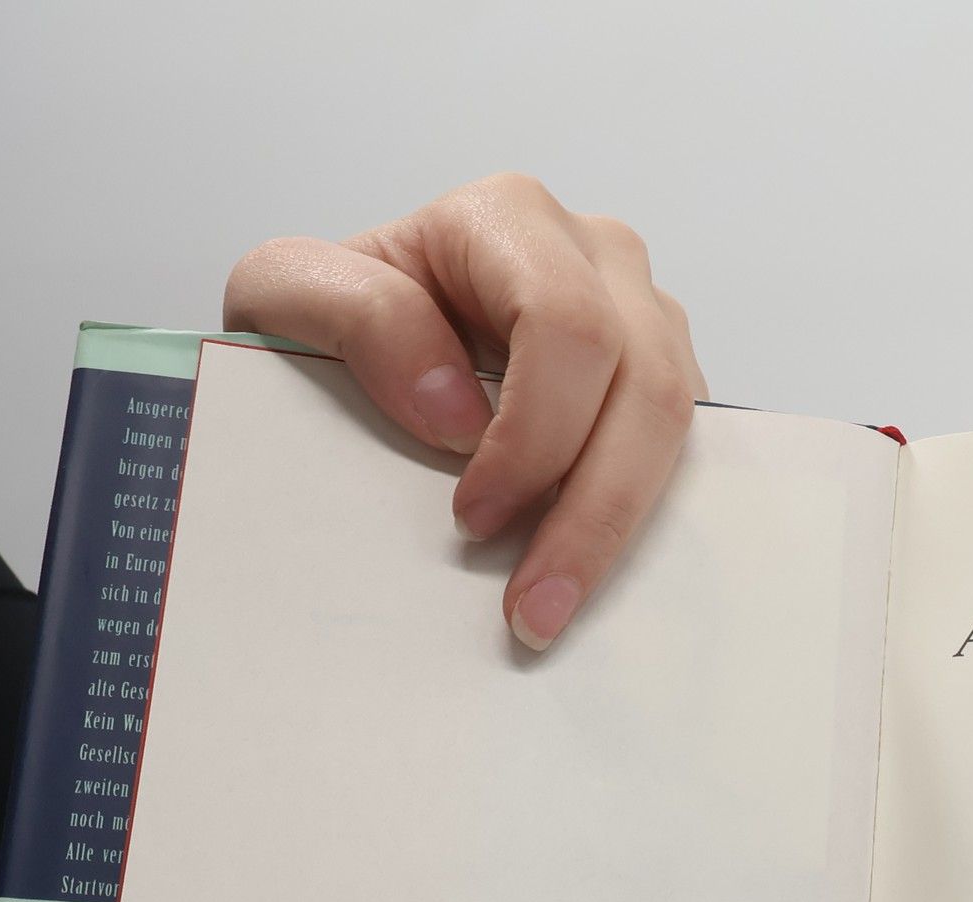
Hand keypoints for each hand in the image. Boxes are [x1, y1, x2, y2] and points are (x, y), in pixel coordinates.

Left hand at [224, 173, 707, 648]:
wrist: (362, 339)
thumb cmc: (335, 317)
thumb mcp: (285, 295)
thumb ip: (353, 315)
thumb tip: (456, 410)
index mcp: (512, 220)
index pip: (565, 328)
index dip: (532, 435)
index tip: (469, 519)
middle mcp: (601, 259)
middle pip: (645, 388)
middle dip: (590, 512)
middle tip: (530, 609)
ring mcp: (650, 323)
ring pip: (679, 427)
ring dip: (620, 532)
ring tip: (551, 611)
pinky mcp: (666, 389)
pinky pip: (687, 458)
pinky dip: (640, 524)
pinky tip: (586, 577)